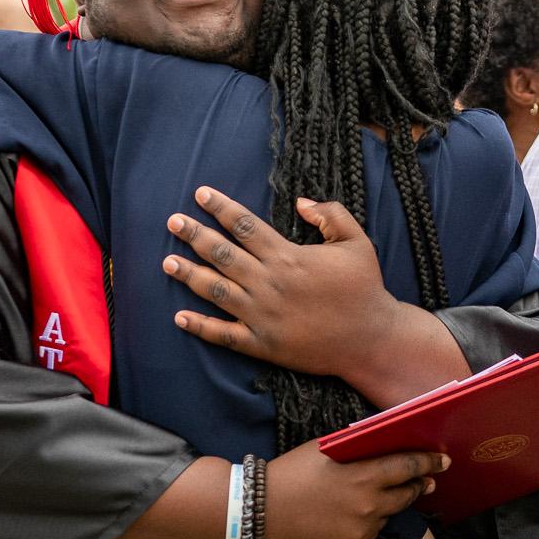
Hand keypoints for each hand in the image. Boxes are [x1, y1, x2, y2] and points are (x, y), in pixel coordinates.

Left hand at [163, 187, 409, 377]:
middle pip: (221, 254)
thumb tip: (301, 201)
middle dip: (194, 235)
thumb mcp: (357, 242)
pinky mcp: (262, 344)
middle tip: (172, 221)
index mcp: (288, 256)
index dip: (220, 207)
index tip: (200, 194)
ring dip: (189, 275)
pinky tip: (180, 316)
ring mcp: (262, 316)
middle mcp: (269, 283)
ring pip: (215, 291)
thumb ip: (330, 214)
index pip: (244, 225)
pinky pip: (223, 335)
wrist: (371, 340)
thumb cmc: (365, 289)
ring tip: (167, 262)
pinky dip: (200, 326)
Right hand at [262, 440, 448, 538]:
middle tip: (427, 479)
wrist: (260, 513)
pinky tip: (352, 513)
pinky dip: (369, 520)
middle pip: (408, 494)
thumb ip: (357, 448)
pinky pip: (372, 531)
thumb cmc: (290, 474)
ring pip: (389, 513)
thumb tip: (383, 443)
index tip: (443, 460)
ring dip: (390, 503)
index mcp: (363, 475)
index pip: (408, 467)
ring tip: (381, 494)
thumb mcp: (324, 450)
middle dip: (419, 485)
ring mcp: (362, 530)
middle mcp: (369, 505)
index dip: (428, 463)